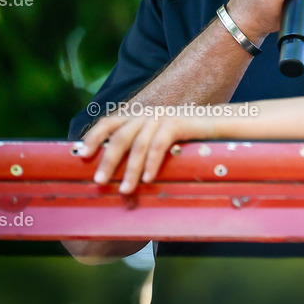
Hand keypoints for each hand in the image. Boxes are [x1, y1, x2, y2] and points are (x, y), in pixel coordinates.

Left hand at [76, 113, 208, 192]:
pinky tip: (147, 179)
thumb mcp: (162, 140)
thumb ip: (143, 148)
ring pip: (138, 143)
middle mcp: (148, 113)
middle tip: (99, 180)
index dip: (93, 136)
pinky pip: (159, 144)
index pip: (110, 122)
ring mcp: (163, 116)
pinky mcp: (179, 122)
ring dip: (129, 169)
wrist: (223, 123)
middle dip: (108, 158)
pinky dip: (151, 163)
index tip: (80, 154)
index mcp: (141, 116)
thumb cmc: (191, 138)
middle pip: (120, 135)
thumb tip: (123, 176)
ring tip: (125, 190)